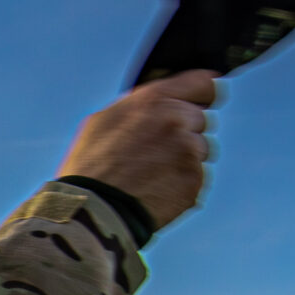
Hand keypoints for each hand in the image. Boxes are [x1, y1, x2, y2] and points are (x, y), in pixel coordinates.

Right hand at [56, 70, 217, 231]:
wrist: (94, 210)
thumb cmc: (91, 166)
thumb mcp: (104, 120)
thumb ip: (140, 106)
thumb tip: (160, 103)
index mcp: (154, 99)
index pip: (204, 83)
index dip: (201, 94)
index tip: (198, 102)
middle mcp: (177, 120)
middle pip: (200, 119)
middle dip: (185, 130)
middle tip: (157, 150)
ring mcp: (189, 151)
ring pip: (201, 149)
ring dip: (185, 158)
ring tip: (152, 173)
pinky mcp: (195, 180)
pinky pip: (197, 176)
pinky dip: (182, 183)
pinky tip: (156, 189)